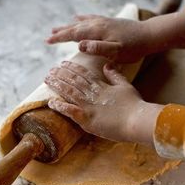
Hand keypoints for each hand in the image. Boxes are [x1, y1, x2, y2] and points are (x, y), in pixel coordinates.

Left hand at [44, 61, 163, 144]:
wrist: (137, 120)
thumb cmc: (134, 105)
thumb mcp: (125, 86)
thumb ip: (115, 76)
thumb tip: (107, 65)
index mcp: (102, 86)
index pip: (84, 74)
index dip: (72, 68)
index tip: (63, 63)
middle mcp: (93, 94)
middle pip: (74, 81)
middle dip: (61, 74)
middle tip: (50, 70)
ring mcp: (89, 106)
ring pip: (69, 92)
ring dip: (57, 85)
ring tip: (47, 79)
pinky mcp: (87, 119)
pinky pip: (69, 111)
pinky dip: (60, 106)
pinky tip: (50, 102)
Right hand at [46, 15, 151, 63]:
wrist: (150, 35)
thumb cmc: (134, 47)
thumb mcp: (117, 52)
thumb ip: (98, 48)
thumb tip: (80, 45)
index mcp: (98, 32)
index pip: (74, 34)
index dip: (61, 38)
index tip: (48, 41)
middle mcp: (98, 24)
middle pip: (75, 28)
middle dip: (61, 33)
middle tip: (48, 37)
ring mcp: (103, 21)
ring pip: (81, 23)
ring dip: (68, 26)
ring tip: (56, 28)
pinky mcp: (109, 21)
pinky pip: (91, 18)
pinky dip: (82, 19)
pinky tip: (77, 17)